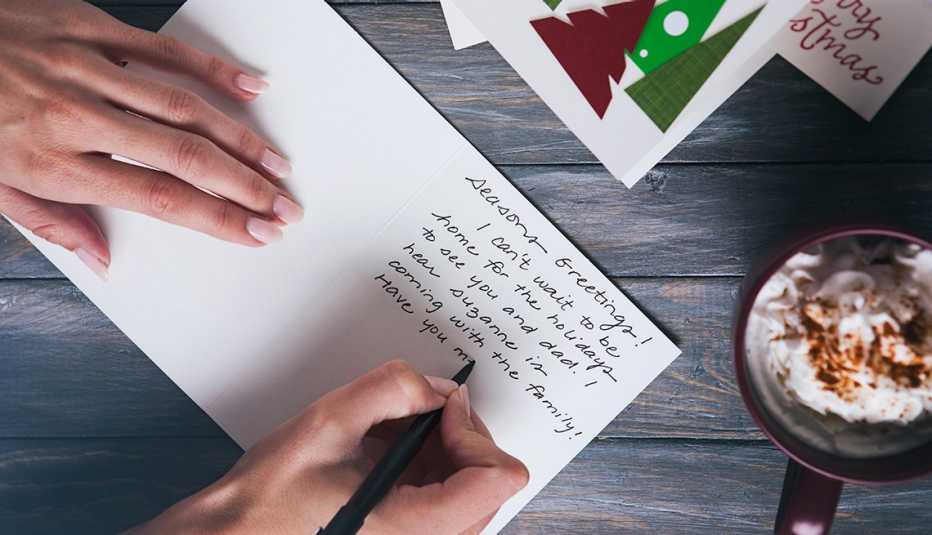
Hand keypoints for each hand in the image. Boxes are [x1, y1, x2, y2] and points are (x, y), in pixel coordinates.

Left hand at [0, 0, 303, 279]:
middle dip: (245, 186)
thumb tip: (102, 259)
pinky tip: (248, 87)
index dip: (218, 219)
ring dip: (240, 139)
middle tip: (284, 205)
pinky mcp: (85, 26)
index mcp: (52, 163)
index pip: (159, 199)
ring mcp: (84, 66)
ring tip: (276, 163)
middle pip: (184, 156)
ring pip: (183, 104)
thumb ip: (52, 223)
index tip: (257, 232)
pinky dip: (211, 68)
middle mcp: (75, 116)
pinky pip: (161, 48)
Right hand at [130, 360, 528, 534]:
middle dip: (461, 434)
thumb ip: (390, 390)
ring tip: (393, 432)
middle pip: (493, 479)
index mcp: (413, 526)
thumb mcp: (328, 423)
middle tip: (417, 412)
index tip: (439, 409)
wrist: (240, 532)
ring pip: (474, 485)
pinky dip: (431, 460)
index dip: (472, 429)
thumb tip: (437, 388)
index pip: (498, 477)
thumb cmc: (272, 496)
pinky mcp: (413, 530)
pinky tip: (389, 447)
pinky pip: (450, 492)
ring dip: (446, 446)